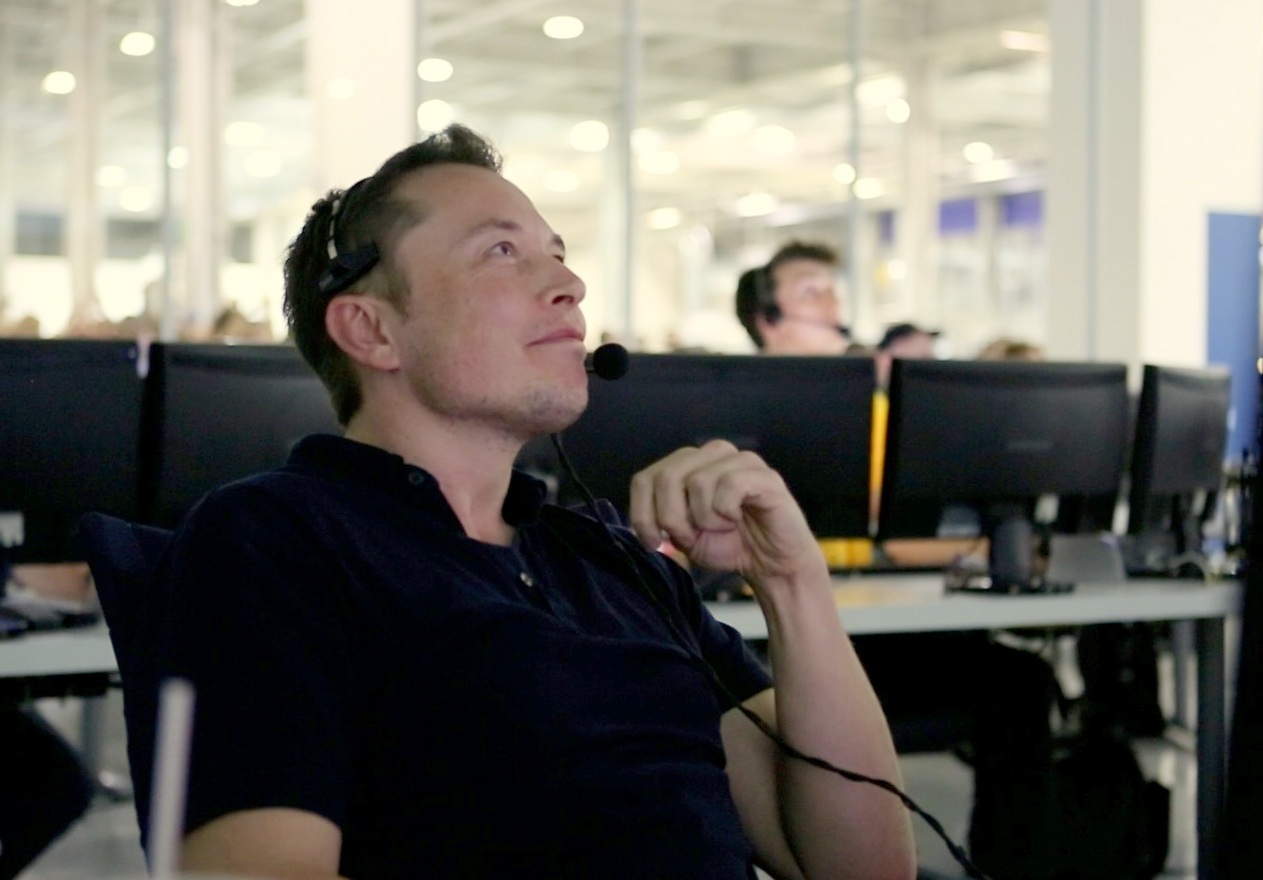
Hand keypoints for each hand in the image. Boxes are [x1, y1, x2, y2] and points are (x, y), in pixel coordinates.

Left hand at [627, 440, 824, 586]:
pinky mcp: (763, 475)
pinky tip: (737, 519)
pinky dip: (725, 512)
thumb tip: (640, 522)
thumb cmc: (730, 545)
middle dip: (672, 519)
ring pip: (696, 482)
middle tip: (690, 538)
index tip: (653, 542)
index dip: (642, 514)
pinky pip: (728, 485)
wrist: (771, 564)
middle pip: (666, 478)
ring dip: (703, 519)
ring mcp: (739, 460)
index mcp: (688, 465)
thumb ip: (660, 519)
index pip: (645, 479)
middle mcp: (711, 454)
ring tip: (721, 527)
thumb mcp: (683, 534)